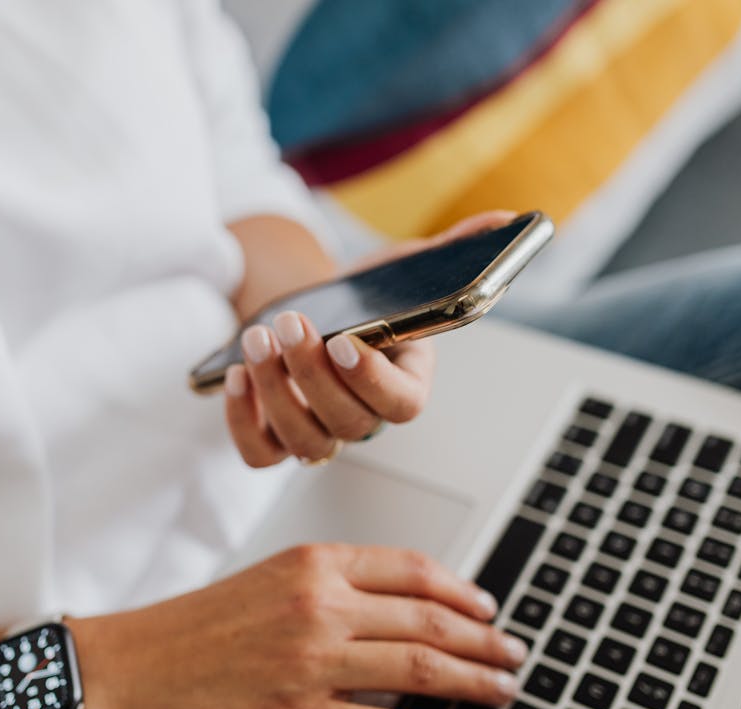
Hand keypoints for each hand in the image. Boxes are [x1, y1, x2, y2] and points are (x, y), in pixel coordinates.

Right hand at [69, 544, 526, 708]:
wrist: (135, 671)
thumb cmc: (195, 628)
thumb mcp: (268, 579)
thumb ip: (333, 584)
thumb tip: (402, 607)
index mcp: (314, 563)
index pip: (412, 570)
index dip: (462, 594)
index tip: (486, 611)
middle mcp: (320, 605)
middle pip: (430, 620)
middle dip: (484, 642)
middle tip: (512, 656)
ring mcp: (314, 663)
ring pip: (424, 670)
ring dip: (478, 684)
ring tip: (505, 693)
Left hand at [223, 211, 516, 466]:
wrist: (311, 315)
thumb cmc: (362, 300)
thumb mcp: (402, 270)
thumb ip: (450, 252)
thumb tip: (504, 221)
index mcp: (406, 383)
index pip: (403, 405)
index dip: (373, 380)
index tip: (346, 339)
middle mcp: (365, 418)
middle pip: (349, 424)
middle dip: (312, 374)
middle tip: (289, 323)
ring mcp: (320, 434)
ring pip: (305, 443)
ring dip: (276, 392)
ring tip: (257, 338)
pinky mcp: (275, 439)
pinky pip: (260, 455)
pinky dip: (243, 421)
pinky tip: (236, 375)